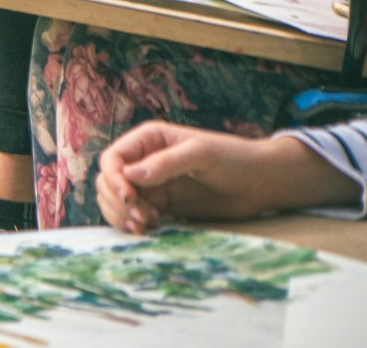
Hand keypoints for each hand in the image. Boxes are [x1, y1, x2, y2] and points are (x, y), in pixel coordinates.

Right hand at [96, 122, 274, 230]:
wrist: (259, 182)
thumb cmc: (232, 158)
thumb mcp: (200, 154)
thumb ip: (166, 163)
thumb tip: (131, 176)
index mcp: (148, 140)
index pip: (112, 159)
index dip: (113, 179)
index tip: (130, 198)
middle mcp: (143, 161)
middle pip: (107, 182)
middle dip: (117, 202)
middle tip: (143, 218)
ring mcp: (151, 185)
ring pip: (115, 201)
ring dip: (122, 215)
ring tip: (146, 225)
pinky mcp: (161, 205)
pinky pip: (133, 215)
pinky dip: (133, 224)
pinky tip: (151, 227)